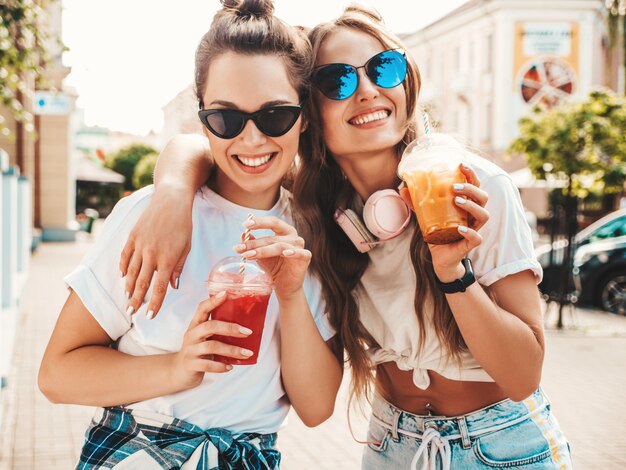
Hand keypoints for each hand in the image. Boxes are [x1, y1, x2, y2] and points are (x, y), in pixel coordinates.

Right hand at [120, 185, 192, 317]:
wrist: (171, 201)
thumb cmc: (183, 225)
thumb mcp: (186, 248)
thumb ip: (178, 268)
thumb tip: (172, 287)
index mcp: (167, 259)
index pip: (159, 288)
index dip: (154, 304)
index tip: (149, 315)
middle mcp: (151, 254)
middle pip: (141, 283)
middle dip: (136, 300)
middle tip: (131, 312)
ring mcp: (140, 245)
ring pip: (131, 272)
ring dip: (128, 287)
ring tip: (127, 299)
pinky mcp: (132, 236)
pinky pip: (125, 256)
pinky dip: (123, 268)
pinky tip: (123, 276)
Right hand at [171, 293, 253, 390]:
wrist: (179, 372)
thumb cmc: (198, 350)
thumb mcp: (204, 337)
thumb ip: (218, 329)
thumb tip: (246, 324)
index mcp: (195, 325)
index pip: (202, 308)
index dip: (213, 300)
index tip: (226, 293)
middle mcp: (191, 335)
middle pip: (210, 326)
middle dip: (230, 328)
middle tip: (248, 332)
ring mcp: (190, 350)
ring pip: (211, 346)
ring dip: (232, 350)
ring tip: (246, 353)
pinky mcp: (190, 365)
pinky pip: (207, 365)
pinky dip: (221, 366)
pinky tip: (230, 367)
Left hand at [233, 216, 310, 300]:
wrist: (284, 286)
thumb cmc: (273, 267)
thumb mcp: (260, 254)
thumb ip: (253, 244)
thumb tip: (242, 235)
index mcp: (283, 231)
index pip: (272, 222)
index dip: (259, 222)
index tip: (245, 224)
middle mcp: (293, 236)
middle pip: (273, 236)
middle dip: (255, 242)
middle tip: (240, 247)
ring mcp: (300, 246)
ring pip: (280, 246)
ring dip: (262, 251)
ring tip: (248, 255)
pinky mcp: (306, 257)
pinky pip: (300, 253)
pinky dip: (293, 253)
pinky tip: (285, 253)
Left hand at [400, 163, 488, 281]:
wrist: (441, 258)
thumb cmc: (438, 233)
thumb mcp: (426, 216)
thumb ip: (417, 203)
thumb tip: (403, 188)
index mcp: (467, 205)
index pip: (475, 186)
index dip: (471, 174)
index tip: (461, 165)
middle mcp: (473, 215)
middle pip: (482, 197)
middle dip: (470, 189)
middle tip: (454, 187)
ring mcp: (474, 229)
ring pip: (483, 215)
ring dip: (471, 206)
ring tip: (457, 201)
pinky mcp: (470, 244)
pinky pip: (476, 237)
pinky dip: (469, 232)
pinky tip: (460, 228)